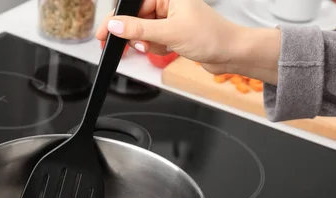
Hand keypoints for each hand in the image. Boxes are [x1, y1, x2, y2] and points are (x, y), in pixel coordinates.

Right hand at [95, 0, 280, 82]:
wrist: (231, 54)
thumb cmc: (211, 36)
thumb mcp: (170, 32)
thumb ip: (139, 29)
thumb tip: (115, 26)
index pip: (133, 5)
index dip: (118, 19)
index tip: (104, 34)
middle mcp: (168, 3)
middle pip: (136, 19)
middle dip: (136, 35)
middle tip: (136, 46)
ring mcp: (170, 18)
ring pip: (144, 33)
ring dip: (149, 44)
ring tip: (162, 47)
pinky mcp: (173, 33)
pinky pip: (154, 41)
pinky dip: (157, 48)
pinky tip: (169, 50)